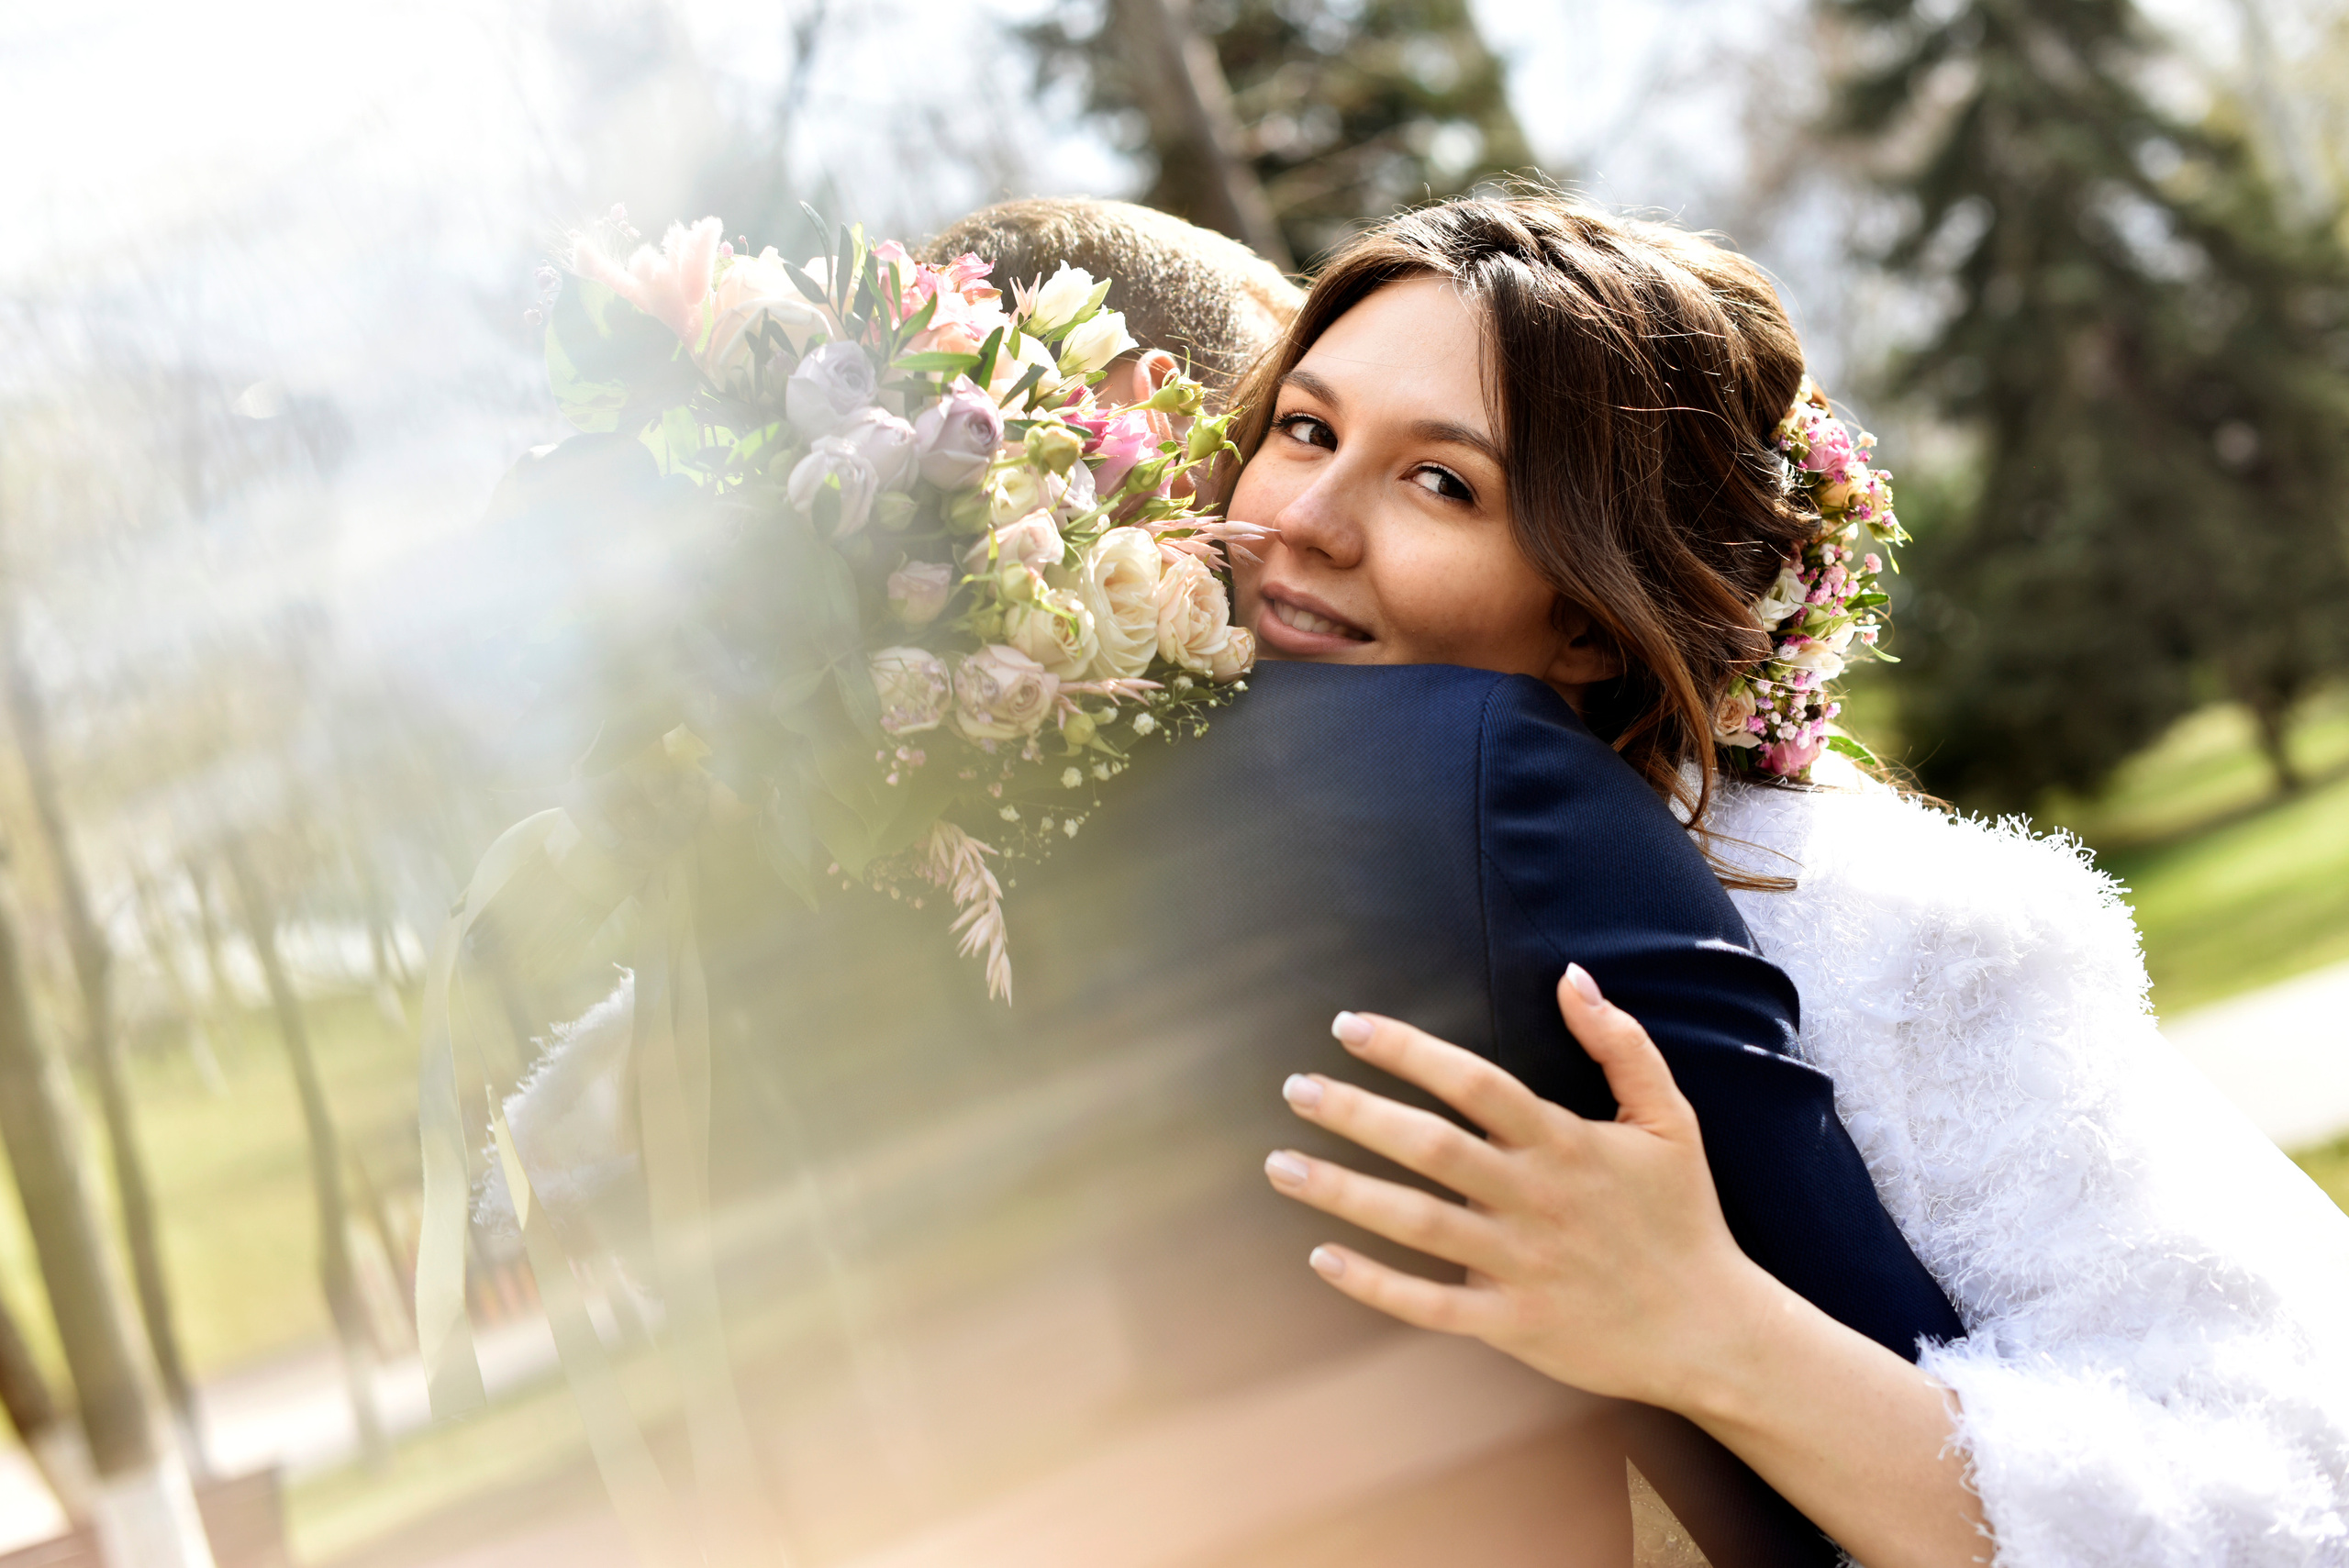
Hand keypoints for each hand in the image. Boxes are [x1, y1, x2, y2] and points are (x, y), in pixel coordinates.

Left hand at [1263, 963, 1783, 1409]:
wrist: (1714, 1331)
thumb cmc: (1684, 1217)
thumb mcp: (1671, 1119)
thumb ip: (1622, 1044)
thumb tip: (1572, 977)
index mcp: (1566, 1144)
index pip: (1475, 1083)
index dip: (1410, 1051)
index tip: (1350, 1027)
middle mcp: (1536, 1200)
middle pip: (1433, 1149)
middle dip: (1357, 1115)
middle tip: (1295, 1089)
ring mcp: (1521, 1265)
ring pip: (1418, 1225)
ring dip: (1344, 1193)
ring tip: (1281, 1165)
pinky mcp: (1514, 1324)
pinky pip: (1431, 1306)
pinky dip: (1375, 1285)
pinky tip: (1321, 1257)